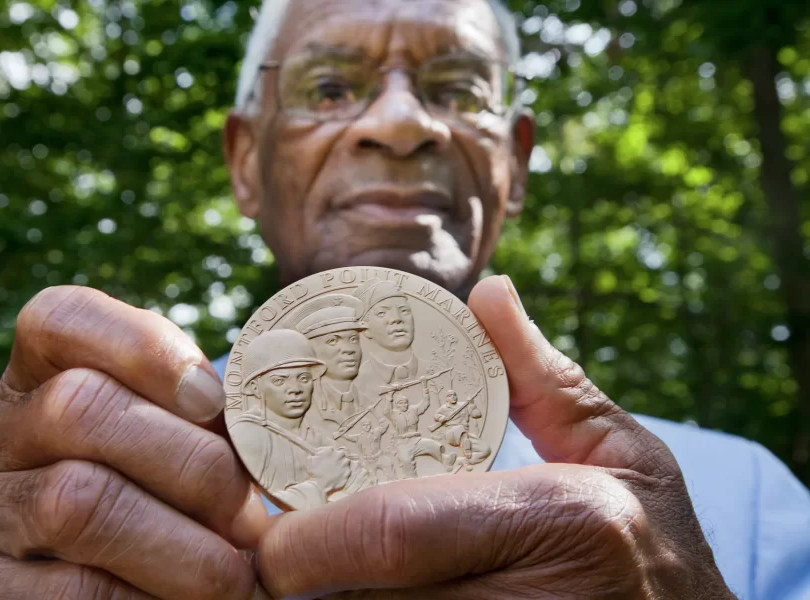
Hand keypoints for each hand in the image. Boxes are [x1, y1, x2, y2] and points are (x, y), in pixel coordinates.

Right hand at [0, 286, 269, 598]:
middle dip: (192, 465)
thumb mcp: (151, 459)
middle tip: (249, 522)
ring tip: (235, 578)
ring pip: (79, 499)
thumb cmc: (139, 524)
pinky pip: (71, 591)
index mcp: (31, 387)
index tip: (213, 399)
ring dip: (183, 546)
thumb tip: (265, 437)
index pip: (60, 319)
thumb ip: (187, 433)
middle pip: (80, 406)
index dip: (143, 345)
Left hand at [255, 276, 733, 598]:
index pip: (395, 534)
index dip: (311, 541)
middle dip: (302, 583)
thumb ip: (542, 376)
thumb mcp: (614, 449)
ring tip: (305, 577)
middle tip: (269, 551)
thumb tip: (486, 292)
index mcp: (561, 518)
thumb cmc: (650, 544)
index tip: (270, 534)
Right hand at [308, 447, 349, 492]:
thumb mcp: (310, 460)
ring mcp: (344, 464)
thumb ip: (313, 454)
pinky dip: (345, 472)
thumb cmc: (313, 472)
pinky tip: (340, 475)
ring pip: (346, 461)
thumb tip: (313, 452)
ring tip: (338, 469)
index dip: (329, 454)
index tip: (327, 458)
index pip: (331, 449)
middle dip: (338, 457)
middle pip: (341, 453)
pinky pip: (348, 470)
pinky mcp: (347, 472)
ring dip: (343, 464)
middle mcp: (339, 455)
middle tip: (334, 463)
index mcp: (330, 450)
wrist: (319, 484)